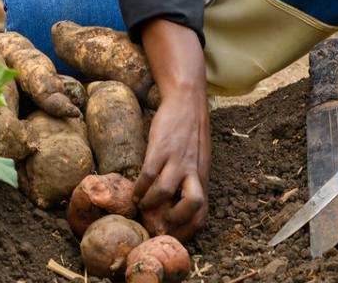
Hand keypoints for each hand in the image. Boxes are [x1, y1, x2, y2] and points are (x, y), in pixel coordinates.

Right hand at [134, 91, 209, 239]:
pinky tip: (134, 191)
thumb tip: (179, 206)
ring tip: (142, 205)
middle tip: (160, 223)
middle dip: (175, 220)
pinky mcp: (160, 148)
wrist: (187, 101)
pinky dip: (139, 187)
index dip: (188, 230)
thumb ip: (192, 180)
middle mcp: (193, 170)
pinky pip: (148, 174)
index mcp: (202, 176)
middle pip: (194, 204)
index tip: (173, 237)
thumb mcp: (199, 159)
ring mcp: (177, 159)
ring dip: (150, 204)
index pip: (202, 212)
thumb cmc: (191, 133)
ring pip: (165, 191)